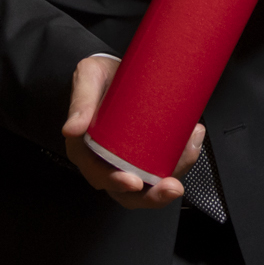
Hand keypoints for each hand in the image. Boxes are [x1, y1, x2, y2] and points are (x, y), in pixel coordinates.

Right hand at [61, 54, 201, 208]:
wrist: (116, 67)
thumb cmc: (99, 77)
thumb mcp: (87, 78)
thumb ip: (80, 101)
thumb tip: (71, 129)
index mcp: (86, 150)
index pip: (99, 176)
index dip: (117, 184)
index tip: (134, 182)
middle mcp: (107, 161)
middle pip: (129, 193)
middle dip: (153, 196)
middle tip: (172, 187)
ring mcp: (130, 159)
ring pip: (152, 183)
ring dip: (174, 174)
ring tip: (190, 149)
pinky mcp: (148, 152)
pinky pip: (165, 165)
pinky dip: (181, 158)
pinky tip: (192, 139)